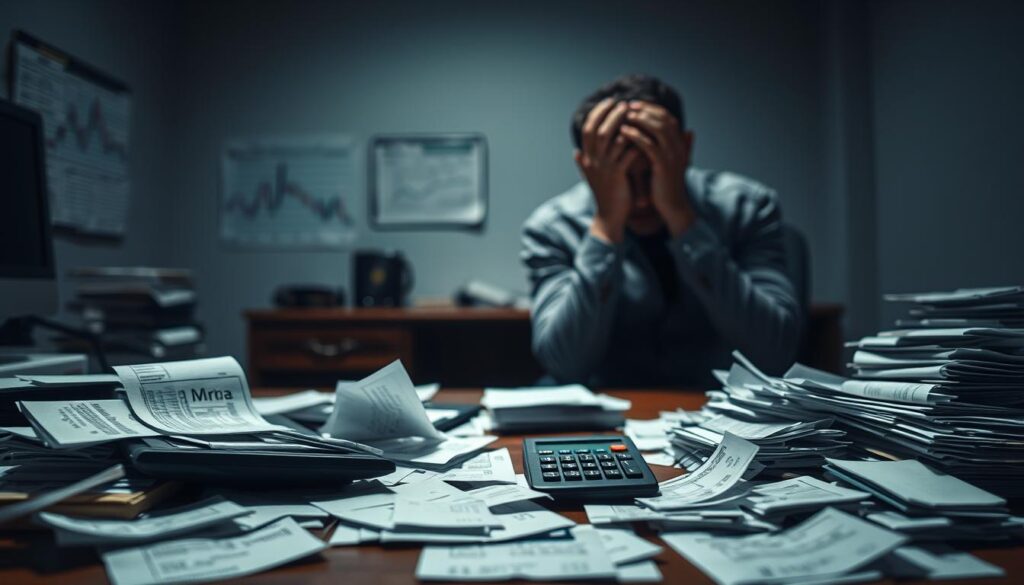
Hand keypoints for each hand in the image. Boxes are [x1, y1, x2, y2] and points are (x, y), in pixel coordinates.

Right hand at [575, 98, 640, 243]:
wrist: (610, 217)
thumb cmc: (605, 194)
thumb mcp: (591, 177)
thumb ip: (583, 163)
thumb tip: (575, 152)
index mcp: (587, 158)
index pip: (587, 129)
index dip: (597, 113)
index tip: (609, 102)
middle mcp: (593, 161)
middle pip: (598, 130)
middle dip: (610, 114)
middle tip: (623, 104)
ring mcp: (604, 168)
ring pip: (611, 138)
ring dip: (623, 123)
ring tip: (634, 114)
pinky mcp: (617, 175)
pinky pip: (626, 153)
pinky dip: (634, 143)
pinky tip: (645, 135)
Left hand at [620, 102, 695, 235]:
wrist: (672, 206)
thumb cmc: (666, 184)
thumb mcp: (670, 162)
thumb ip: (674, 147)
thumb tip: (688, 132)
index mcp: (680, 144)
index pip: (667, 117)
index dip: (652, 108)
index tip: (635, 104)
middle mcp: (678, 147)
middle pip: (663, 119)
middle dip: (645, 110)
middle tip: (628, 106)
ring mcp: (672, 156)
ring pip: (658, 129)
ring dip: (641, 119)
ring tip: (625, 115)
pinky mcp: (663, 166)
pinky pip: (649, 145)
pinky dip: (636, 136)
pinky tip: (623, 131)